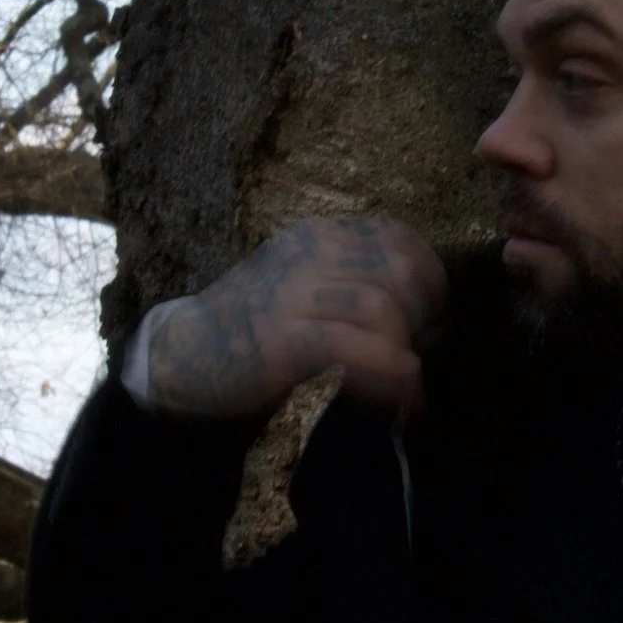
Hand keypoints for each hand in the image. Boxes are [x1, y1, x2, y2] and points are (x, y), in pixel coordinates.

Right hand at [139, 218, 446, 419]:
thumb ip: (354, 279)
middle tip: (420, 349)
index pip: (397, 236)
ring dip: (405, 345)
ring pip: (380, 304)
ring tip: (407, 377)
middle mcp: (306, 254)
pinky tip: (402, 386)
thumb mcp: (305, 283)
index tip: (436, 311)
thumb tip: (425, 305)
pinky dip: (385, 365)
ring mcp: (290, 293)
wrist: (185, 358)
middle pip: (398, 269)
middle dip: (423, 315)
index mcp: (317, 236)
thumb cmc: (257, 325)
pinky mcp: (279, 338)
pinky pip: (348, 343)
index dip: (431, 274)